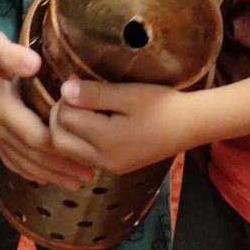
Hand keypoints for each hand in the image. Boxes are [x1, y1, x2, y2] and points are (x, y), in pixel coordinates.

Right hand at [0, 2, 95, 188]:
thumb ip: (10, 55)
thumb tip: (33, 63)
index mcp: (0, 108)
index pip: (35, 137)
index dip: (61, 150)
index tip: (87, 158)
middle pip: (31, 155)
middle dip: (60, 168)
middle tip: (90, 177)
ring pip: (21, 161)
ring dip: (48, 174)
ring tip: (74, 183)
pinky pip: (9, 158)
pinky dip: (27, 170)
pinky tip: (43, 177)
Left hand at [51, 75, 202, 174]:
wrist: (191, 125)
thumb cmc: (163, 104)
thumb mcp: (129, 94)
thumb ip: (95, 94)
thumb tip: (64, 90)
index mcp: (106, 140)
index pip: (63, 119)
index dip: (63, 98)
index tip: (76, 82)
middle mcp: (103, 159)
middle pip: (58, 141)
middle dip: (58, 116)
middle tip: (73, 96)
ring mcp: (109, 167)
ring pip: (67, 151)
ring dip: (66, 129)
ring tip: (80, 108)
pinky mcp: (115, 168)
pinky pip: (82, 156)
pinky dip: (77, 140)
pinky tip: (89, 123)